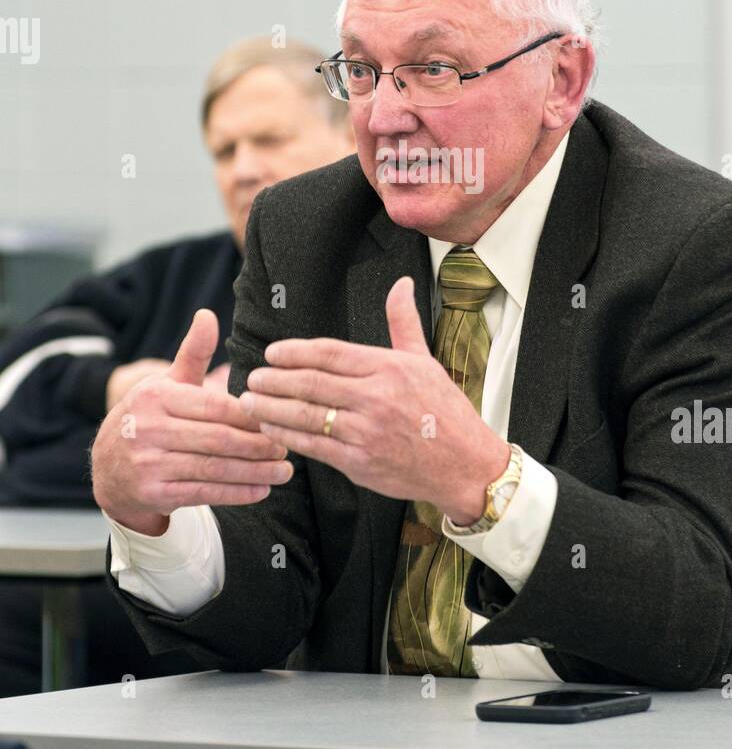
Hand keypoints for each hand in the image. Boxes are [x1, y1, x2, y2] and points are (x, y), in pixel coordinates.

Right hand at [91, 309, 293, 535]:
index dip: (249, 415)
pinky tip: (261, 490)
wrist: (108, 470)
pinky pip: (203, 492)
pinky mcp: (152, 493)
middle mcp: (147, 429)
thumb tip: (207, 314)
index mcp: (155, 396)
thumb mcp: (166, 384)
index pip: (213, 406)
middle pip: (217, 438)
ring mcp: (148, 464)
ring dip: (255, 472)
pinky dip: (236, 493)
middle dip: (258, 445)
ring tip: (284, 471)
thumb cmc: (149, 418)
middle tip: (287, 447)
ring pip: (214, 468)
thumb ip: (192, 353)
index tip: (277, 418)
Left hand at [238, 276, 510, 523]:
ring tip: (248, 402)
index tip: (272, 353)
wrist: (466, 465)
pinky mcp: (360, 462)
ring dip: (271, 409)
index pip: (330, 353)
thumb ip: (403, 322)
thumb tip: (401, 283)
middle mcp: (376, 397)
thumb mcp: (426, 361)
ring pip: (307, 415)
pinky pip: (314, 446)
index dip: (294, 352)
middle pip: (311, 383)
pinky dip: (288, 436)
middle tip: (252, 377)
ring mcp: (366, 431)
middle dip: (275, 380)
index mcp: (389, 367)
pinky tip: (270, 429)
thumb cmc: (446, 411)